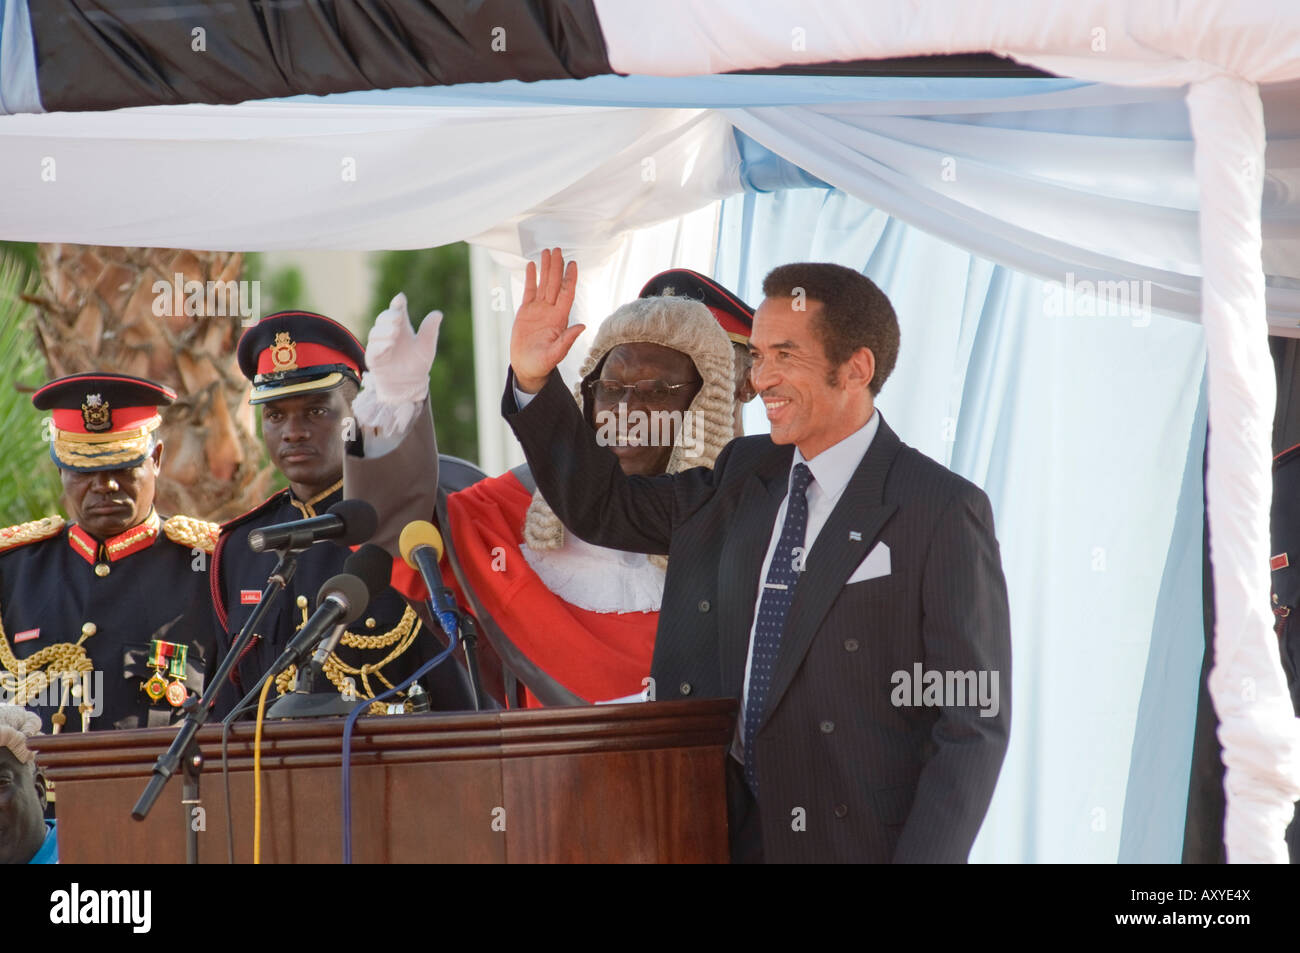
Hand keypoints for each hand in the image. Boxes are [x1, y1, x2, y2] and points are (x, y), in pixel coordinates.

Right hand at [364, 292, 441, 404]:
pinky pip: (373, 350)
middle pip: (384, 319)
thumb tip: (438, 313)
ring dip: (384, 330)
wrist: (410, 384)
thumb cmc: (417, 362)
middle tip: (397, 317)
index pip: (397, 310)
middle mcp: (388, 332)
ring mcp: (379, 344)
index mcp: (401, 326)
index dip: (398, 304)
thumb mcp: (427, 346)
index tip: (400, 299)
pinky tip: (389, 344)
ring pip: (376, 333)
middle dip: (389, 316)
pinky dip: (380, 346)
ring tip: (395, 331)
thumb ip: (429, 330)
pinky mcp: (373, 358)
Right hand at [510, 247, 583, 392]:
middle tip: (558, 250)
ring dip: (545, 268)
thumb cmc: (542, 364)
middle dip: (557, 267)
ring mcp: (538, 310)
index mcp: (559, 319)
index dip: (570, 279)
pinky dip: (530, 278)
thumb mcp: (555, 354)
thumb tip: (582, 327)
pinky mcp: (526, 311)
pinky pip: (529, 291)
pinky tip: (531, 266)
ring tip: (546, 252)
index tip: (573, 264)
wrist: (527, 367)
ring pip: (543, 284)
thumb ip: (567, 340)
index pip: (566, 294)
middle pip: (555, 284)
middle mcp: (551, 311)